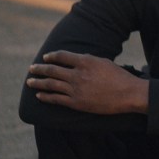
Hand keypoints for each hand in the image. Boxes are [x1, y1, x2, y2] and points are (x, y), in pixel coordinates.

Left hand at [26, 50, 148, 114]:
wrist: (128, 94)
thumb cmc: (118, 77)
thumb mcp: (103, 62)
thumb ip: (87, 61)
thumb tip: (76, 60)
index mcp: (85, 61)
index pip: (62, 56)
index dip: (52, 56)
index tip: (45, 57)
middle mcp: (77, 74)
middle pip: (52, 70)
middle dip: (39, 69)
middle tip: (31, 68)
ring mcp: (75, 89)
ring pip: (50, 84)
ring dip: (38, 82)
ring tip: (29, 81)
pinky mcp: (76, 103)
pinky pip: (56, 99)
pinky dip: (45, 97)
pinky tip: (39, 95)